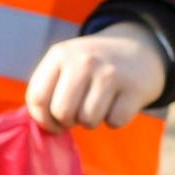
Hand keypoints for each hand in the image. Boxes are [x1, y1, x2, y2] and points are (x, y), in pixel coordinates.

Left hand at [24, 23, 167, 132]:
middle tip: (76, 116)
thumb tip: (41, 127)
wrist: (138, 48)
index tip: (52, 125)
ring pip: (88, 120)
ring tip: (96, 106)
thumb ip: (48, 88)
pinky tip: (116, 105)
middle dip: (67, 123)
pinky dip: (114, 120)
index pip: (37, 97)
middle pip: (61, 112)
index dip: (42, 120)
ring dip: (91, 122)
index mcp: (59, 55)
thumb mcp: (66, 63)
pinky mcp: (134, 88)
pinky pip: (115, 121)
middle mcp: (84, 61)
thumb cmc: (92, 65)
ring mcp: (110, 73)